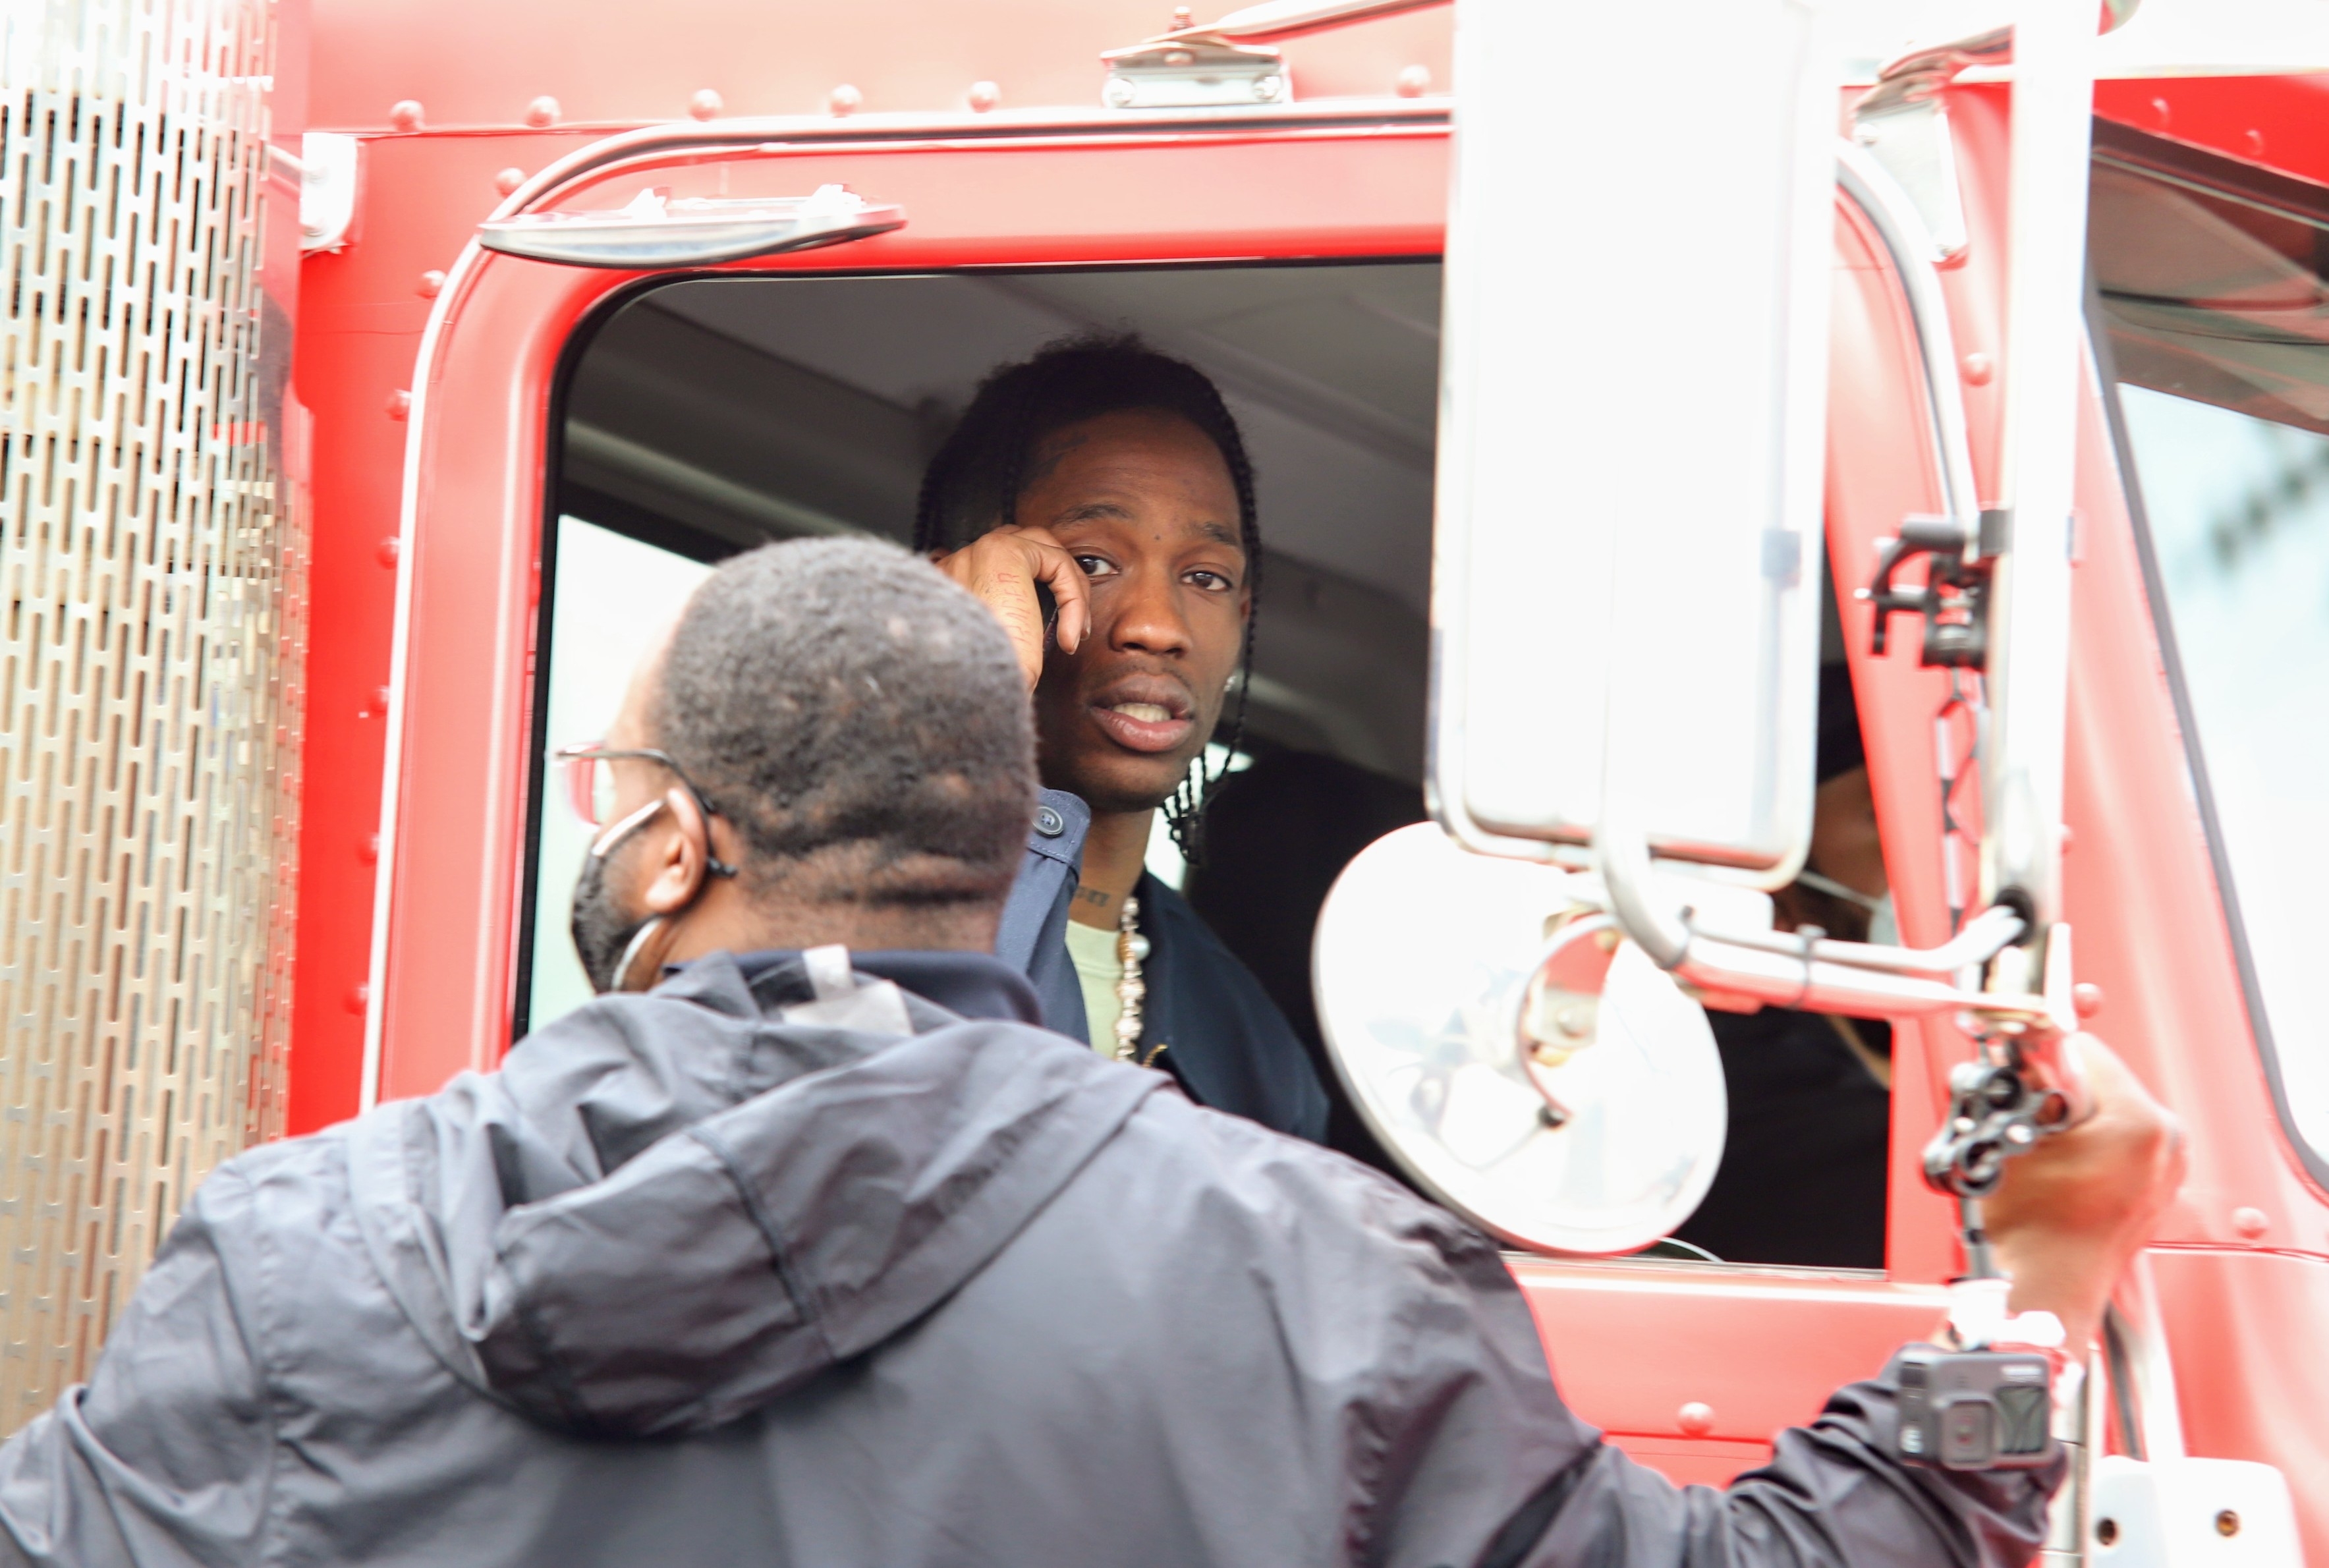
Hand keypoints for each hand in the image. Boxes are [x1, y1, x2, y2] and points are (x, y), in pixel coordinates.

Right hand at [932, 525, 1090, 691]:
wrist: (965, 686)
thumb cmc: (979, 679)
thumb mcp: (993, 651)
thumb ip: (1006, 629)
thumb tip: (1031, 632)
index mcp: (954, 585)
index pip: (1010, 569)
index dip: (1046, 597)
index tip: (1061, 640)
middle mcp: (963, 562)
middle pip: (1028, 548)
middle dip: (1060, 583)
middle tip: (1075, 627)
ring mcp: (980, 551)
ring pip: (1046, 549)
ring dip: (1070, 589)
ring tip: (1077, 630)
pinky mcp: (1004, 552)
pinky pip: (1057, 563)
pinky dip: (1073, 598)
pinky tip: (1069, 637)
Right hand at [1980, 1034, 2185, 1352]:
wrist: (2049, 1288)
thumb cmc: (2037, 1233)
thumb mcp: (2011, 1142)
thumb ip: (2021, 1089)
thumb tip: (2021, 1064)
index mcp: (2140, 1123)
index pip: (2084, 1051)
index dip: (2040, 1063)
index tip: (2021, 1081)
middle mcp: (2166, 1142)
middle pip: (2101, 1079)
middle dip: (2058, 1093)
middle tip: (2029, 1125)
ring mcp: (2167, 1167)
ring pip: (2110, 1110)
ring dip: (2075, 1119)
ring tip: (2046, 1152)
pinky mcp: (2157, 1186)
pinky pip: (2121, 1142)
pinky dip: (2092, 1146)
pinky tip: (2064, 1170)